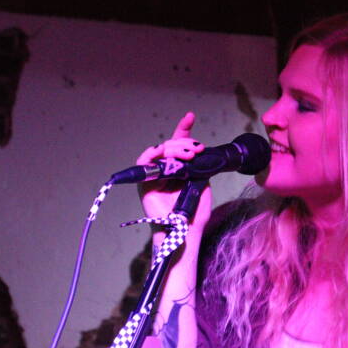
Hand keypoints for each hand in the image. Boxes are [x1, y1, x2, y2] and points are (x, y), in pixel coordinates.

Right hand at [136, 112, 212, 233]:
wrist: (186, 231)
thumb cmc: (196, 212)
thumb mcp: (203, 183)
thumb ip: (199, 167)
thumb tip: (199, 152)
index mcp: (181, 168)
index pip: (180, 145)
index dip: (184, 130)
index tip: (190, 116)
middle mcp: (167, 169)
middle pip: (171, 145)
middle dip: (185, 142)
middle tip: (198, 149)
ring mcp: (155, 175)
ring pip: (160, 151)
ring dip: (174, 148)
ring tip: (189, 154)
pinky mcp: (144, 183)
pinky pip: (143, 162)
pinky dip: (151, 154)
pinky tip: (162, 152)